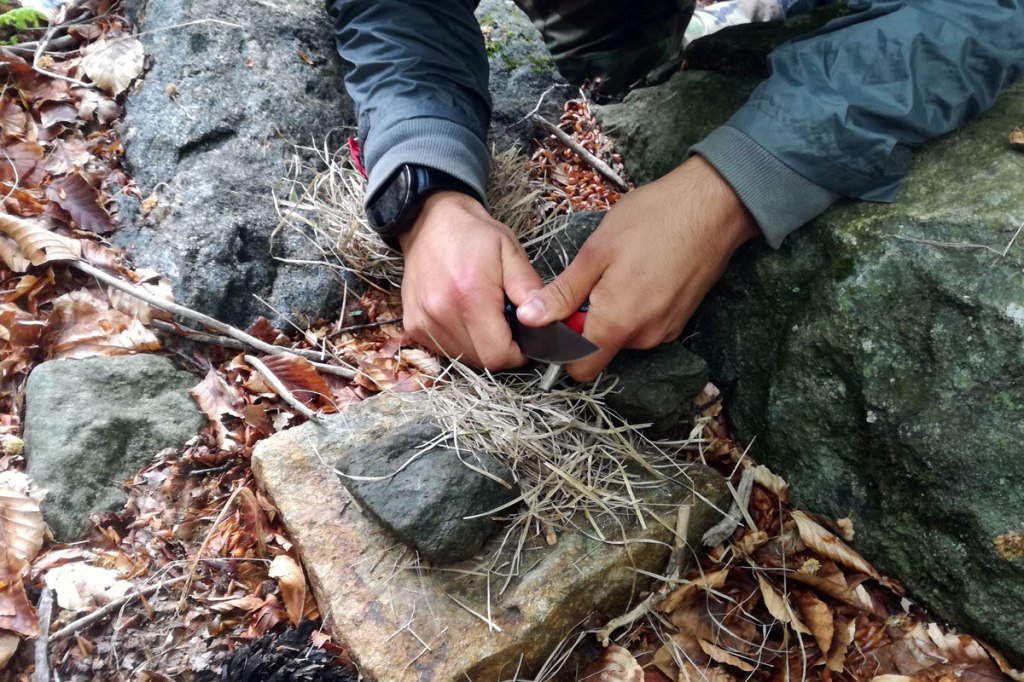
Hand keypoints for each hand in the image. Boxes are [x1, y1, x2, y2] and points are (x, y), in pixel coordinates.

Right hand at [398, 191, 543, 368]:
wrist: (430, 221)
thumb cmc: (474, 235)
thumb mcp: (510, 253)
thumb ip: (529, 289)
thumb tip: (543, 321)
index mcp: (470, 297)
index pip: (498, 355)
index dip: (518, 352)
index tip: (524, 336)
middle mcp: (441, 314)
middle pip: (481, 361)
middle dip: (500, 348)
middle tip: (505, 321)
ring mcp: (422, 322)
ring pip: (463, 357)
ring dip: (480, 345)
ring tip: (484, 315)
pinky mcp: (413, 326)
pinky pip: (445, 349)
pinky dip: (460, 341)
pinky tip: (464, 316)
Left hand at [516, 156, 758, 380]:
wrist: (712, 206)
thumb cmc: (652, 220)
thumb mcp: (596, 252)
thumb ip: (563, 293)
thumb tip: (530, 318)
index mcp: (617, 324)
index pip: (579, 369)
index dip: (561, 348)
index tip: (560, 315)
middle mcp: (644, 338)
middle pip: (600, 351)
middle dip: (587, 324)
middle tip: (592, 280)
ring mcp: (666, 331)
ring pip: (623, 337)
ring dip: (612, 313)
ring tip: (621, 270)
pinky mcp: (680, 321)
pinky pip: (645, 326)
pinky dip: (635, 308)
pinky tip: (641, 273)